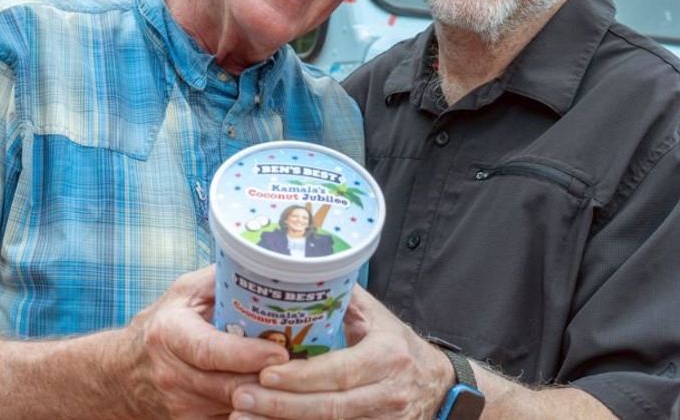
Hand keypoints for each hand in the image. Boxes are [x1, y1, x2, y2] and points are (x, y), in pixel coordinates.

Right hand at [122, 266, 290, 418]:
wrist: (124, 373)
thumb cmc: (162, 325)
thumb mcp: (183, 293)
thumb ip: (219, 279)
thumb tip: (261, 259)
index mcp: (170, 335)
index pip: (211, 351)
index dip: (248, 355)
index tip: (280, 351)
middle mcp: (173, 374)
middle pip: (230, 385)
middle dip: (270, 379)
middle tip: (306, 365)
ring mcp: (182, 406)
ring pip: (236, 406)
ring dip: (268, 395)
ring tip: (298, 379)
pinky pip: (234, 418)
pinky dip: (257, 409)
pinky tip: (277, 394)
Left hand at [228, 286, 453, 419]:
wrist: (439, 388)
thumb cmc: (399, 346)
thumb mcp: (378, 319)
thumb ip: (341, 299)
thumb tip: (299, 273)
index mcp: (387, 356)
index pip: (340, 371)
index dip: (300, 377)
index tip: (265, 373)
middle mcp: (386, 392)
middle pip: (328, 407)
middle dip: (280, 405)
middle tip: (240, 397)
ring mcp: (382, 419)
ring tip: (242, 418)